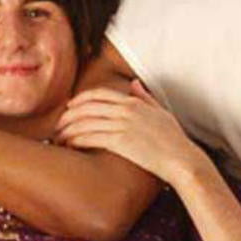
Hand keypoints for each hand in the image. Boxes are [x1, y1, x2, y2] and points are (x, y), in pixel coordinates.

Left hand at [55, 80, 205, 184]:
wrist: (181, 158)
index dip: (80, 99)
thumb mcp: (161, 111)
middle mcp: (126, 110)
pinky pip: (91, 137)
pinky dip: (77, 139)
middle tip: (58, 124)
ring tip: (59, 137)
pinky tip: (70, 144)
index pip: (99, 94)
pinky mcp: (120, 141)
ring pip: (86, 122)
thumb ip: (145, 96)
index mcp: (133, 102)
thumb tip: (133, 82)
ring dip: (69, 129)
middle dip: (69, 115)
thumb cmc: (174, 139)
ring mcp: (122, 125)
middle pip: (87, 107)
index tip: (70, 106)